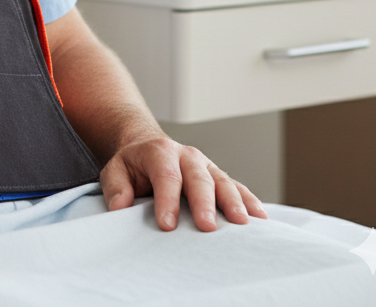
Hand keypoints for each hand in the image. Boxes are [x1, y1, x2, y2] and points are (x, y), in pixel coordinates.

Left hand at [100, 136, 267, 231]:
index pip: (165, 175)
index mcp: (159, 151)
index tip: (167, 225)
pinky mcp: (218, 177)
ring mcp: (206, 165)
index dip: (166, 200)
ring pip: (223, 181)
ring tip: (243, 224)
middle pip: (198, 178)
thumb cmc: (132, 164)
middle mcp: (187, 156)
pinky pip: (237, 187)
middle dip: (204, 202)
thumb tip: (120, 207)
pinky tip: (260, 218)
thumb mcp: (115, 170)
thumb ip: (116, 186)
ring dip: (234, 202)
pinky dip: (249, 201)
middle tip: (207, 227)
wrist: (147, 147)